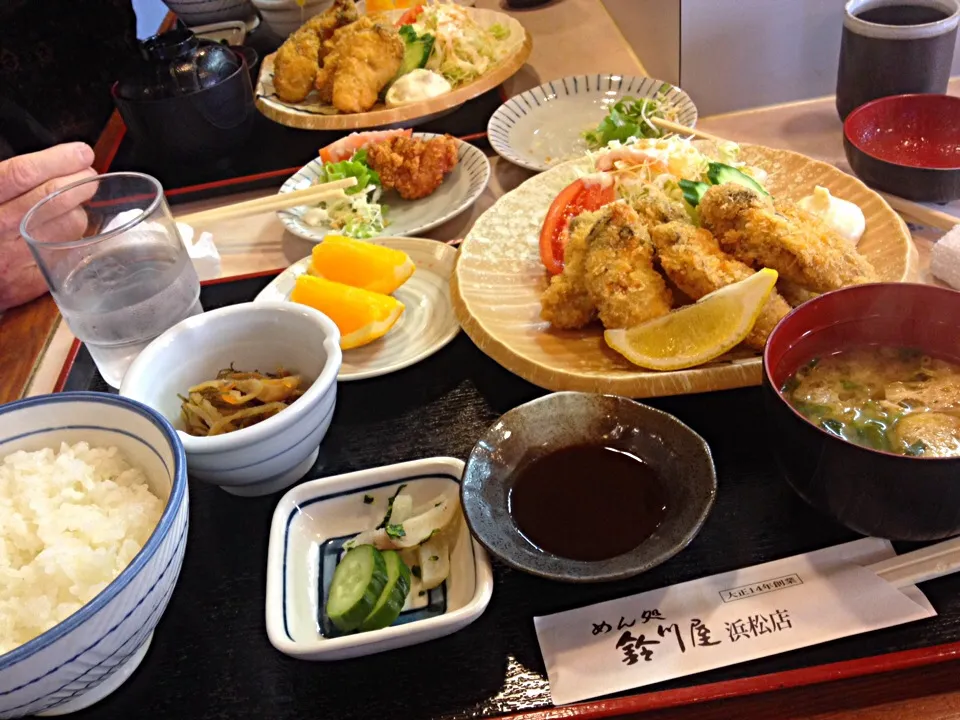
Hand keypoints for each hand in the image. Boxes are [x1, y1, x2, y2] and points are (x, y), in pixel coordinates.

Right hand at [0, 143, 95, 310]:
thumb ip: (15, 179)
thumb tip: (57, 161)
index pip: (22, 173)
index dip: (58, 160)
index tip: (81, 153)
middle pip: (52, 198)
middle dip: (80, 182)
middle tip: (89, 176)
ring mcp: (14, 257)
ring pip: (68, 225)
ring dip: (78, 212)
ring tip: (68, 209)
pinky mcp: (30, 281)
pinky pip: (69, 253)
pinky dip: (72, 241)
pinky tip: (62, 236)